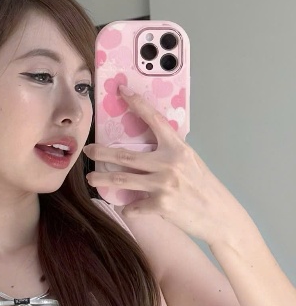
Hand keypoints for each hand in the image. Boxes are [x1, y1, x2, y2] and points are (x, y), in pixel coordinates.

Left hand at [83, 86, 238, 243]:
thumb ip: (169, 154)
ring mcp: (163, 184)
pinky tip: (129, 207)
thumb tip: (146, 150)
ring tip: (91, 178)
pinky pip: (133, 206)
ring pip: (122, 179)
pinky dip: (129, 207)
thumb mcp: (189, 162)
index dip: (137, 104)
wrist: (218, 214)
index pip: (154, 120)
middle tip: (86, 149)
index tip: (122, 91)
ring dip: (102, 179)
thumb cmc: (202, 187)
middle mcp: (169, 163)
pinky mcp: (160, 205)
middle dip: (102, 152)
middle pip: (126, 155)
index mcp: (178, 148)